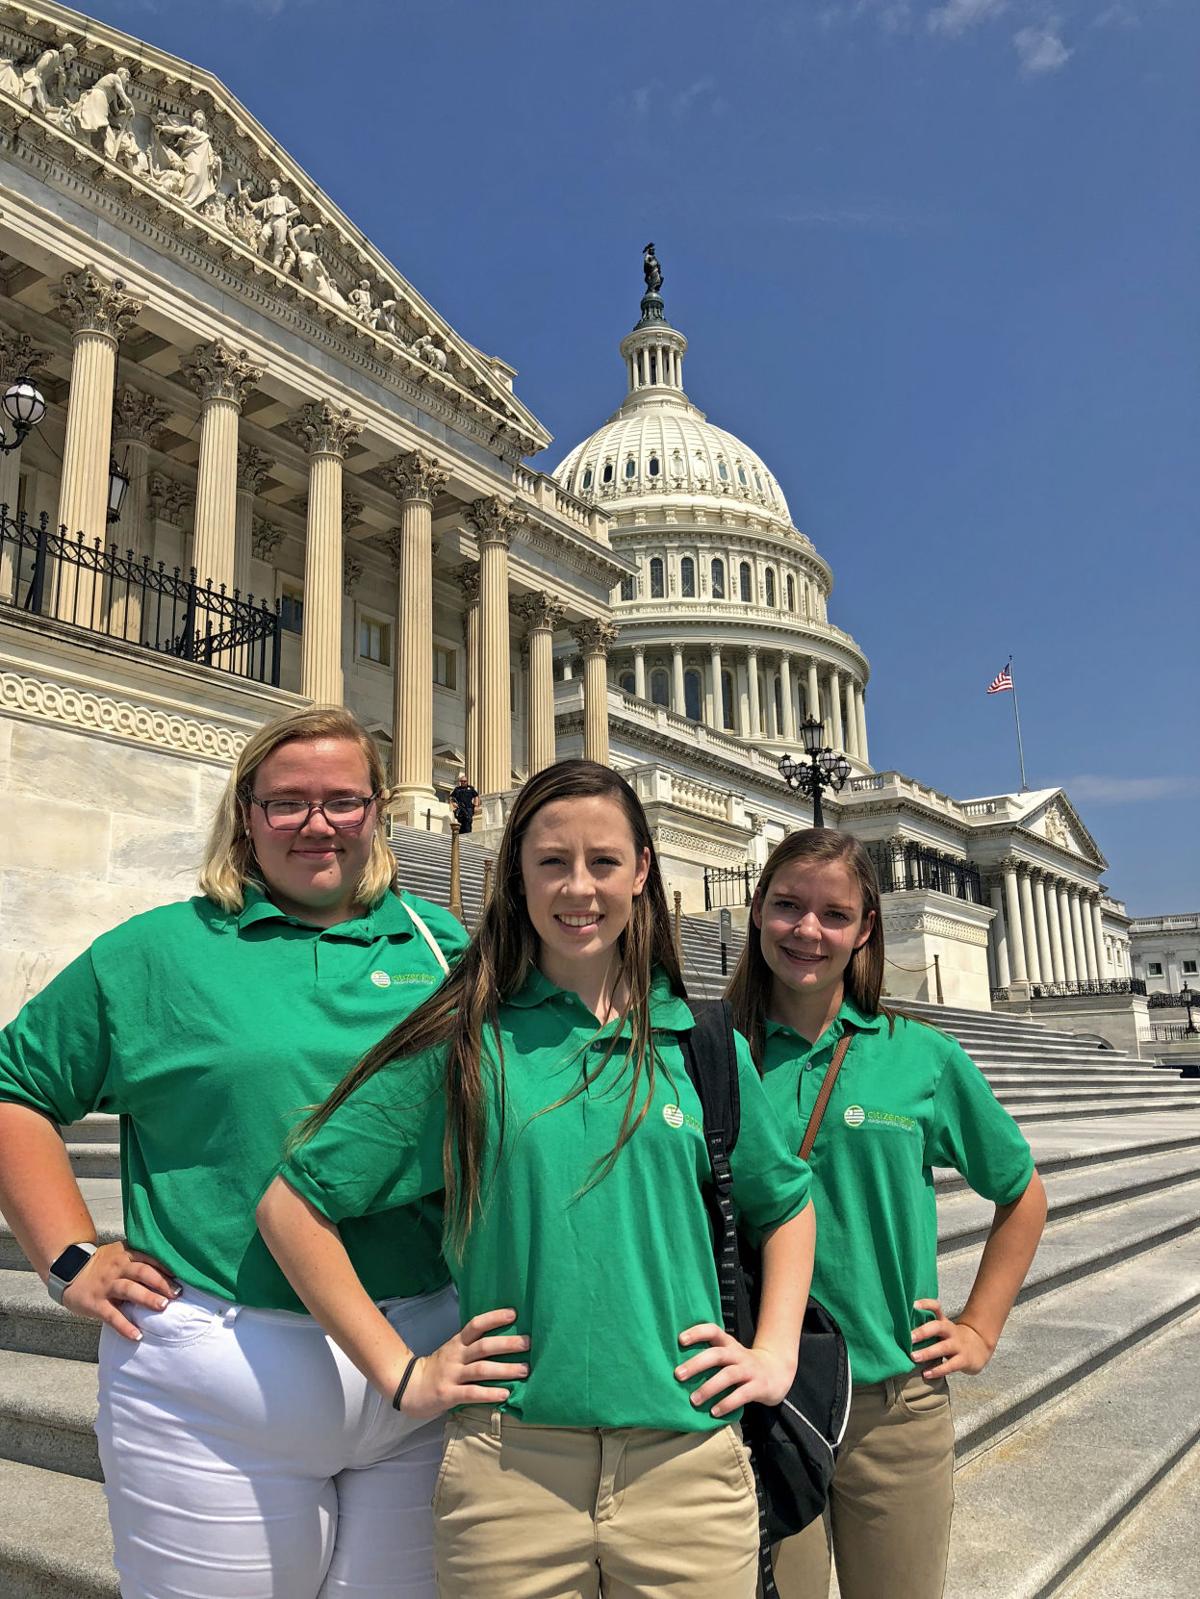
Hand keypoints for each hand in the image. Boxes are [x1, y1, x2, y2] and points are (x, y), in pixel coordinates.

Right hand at [60, 1242, 179, 1341]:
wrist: (67, 1270)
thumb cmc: (101, 1264)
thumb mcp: (119, 1254)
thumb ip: (138, 1258)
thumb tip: (169, 1268)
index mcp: (125, 1255)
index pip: (149, 1258)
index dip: (166, 1267)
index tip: (182, 1276)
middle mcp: (117, 1268)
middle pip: (143, 1272)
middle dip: (161, 1283)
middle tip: (177, 1293)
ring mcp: (106, 1285)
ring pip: (129, 1290)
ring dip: (147, 1298)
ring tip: (163, 1307)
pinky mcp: (95, 1303)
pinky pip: (112, 1316)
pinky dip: (125, 1326)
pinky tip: (138, 1335)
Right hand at [397, 1308, 529, 1421]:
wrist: (409, 1387)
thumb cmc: (439, 1368)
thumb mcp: (453, 1351)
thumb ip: (473, 1346)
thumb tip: (505, 1340)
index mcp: (458, 1343)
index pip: (476, 1325)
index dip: (494, 1318)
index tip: (514, 1313)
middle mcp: (456, 1356)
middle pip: (483, 1346)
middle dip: (507, 1343)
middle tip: (528, 1343)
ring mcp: (451, 1375)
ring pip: (481, 1369)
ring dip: (505, 1369)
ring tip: (524, 1370)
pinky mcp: (448, 1394)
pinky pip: (471, 1393)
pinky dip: (489, 1393)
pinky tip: (505, 1394)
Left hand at [675, 1322, 796, 1417]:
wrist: (778, 1372)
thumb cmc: (743, 1365)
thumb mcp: (729, 1355)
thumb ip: (711, 1357)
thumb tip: (678, 1367)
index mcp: (729, 1344)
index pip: (713, 1331)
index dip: (697, 1332)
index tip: (680, 1340)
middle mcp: (738, 1354)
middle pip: (717, 1354)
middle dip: (696, 1364)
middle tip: (677, 1375)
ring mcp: (750, 1370)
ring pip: (728, 1375)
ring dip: (709, 1387)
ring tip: (693, 1400)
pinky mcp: (759, 1387)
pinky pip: (742, 1394)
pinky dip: (727, 1403)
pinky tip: (714, 1412)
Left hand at [911, 1298, 992, 1377]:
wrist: (979, 1347)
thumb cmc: (952, 1338)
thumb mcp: (942, 1329)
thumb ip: (926, 1328)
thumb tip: (900, 1330)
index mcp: (944, 1322)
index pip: (936, 1307)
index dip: (926, 1304)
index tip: (913, 1304)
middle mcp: (951, 1331)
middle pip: (938, 1326)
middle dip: (923, 1331)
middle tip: (909, 1337)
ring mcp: (958, 1345)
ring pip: (943, 1347)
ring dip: (927, 1352)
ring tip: (913, 1357)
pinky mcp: (964, 1360)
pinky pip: (950, 1366)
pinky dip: (937, 1370)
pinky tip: (926, 1374)